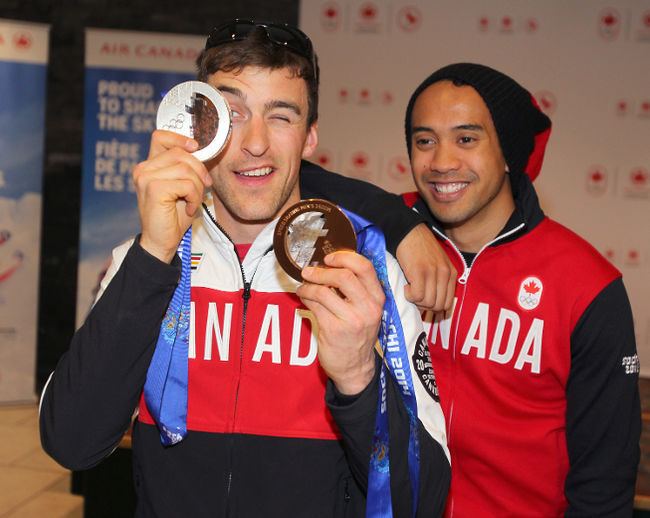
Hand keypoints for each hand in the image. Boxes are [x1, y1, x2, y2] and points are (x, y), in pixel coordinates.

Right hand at [132, 130, 212, 262]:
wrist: (162, 241)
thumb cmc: (173, 216)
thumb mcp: (183, 186)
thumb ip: (186, 168)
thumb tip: (203, 152)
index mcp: (149, 165)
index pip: (160, 136)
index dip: (180, 138)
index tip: (195, 147)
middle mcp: (143, 168)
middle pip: (180, 153)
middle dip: (199, 170)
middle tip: (203, 187)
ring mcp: (146, 178)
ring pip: (186, 169)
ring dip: (198, 187)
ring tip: (193, 201)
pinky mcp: (154, 189)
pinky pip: (187, 184)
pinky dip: (194, 197)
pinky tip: (189, 208)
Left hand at [297, 252, 382, 394]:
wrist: (355, 368)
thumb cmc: (358, 335)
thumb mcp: (367, 310)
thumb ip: (356, 289)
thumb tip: (330, 265)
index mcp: (378, 298)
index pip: (365, 267)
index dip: (344, 257)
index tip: (329, 258)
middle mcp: (368, 308)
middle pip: (343, 276)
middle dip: (322, 271)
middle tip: (309, 271)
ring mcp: (352, 320)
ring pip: (324, 291)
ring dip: (308, 285)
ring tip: (303, 286)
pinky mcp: (334, 330)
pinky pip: (314, 305)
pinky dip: (304, 297)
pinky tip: (302, 297)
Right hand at [396, 223, 455, 311]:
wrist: (409, 232)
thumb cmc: (421, 249)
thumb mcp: (438, 264)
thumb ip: (440, 281)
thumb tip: (435, 304)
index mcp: (452, 273)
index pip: (447, 304)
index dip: (434, 307)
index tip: (424, 301)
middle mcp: (445, 274)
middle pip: (437, 306)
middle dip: (425, 306)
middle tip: (415, 296)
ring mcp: (433, 273)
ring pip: (427, 302)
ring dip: (416, 300)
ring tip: (410, 289)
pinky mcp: (419, 272)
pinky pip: (416, 296)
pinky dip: (409, 295)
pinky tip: (406, 286)